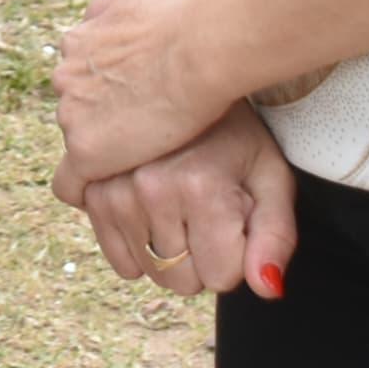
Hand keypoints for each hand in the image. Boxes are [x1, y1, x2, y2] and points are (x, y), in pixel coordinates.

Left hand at [52, 0, 232, 203]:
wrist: (198, 50)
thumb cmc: (185, 20)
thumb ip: (112, 7)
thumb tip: (99, 13)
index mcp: (78, 44)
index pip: (79, 80)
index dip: (104, 98)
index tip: (129, 110)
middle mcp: (66, 77)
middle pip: (77, 112)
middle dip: (104, 123)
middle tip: (145, 138)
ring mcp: (72, 116)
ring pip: (80, 144)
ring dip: (106, 153)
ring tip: (142, 166)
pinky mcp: (86, 152)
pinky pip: (71, 184)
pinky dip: (87, 192)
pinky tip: (112, 202)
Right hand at [77, 99, 297, 302]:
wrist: (180, 79)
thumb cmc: (234, 132)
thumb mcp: (270, 176)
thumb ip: (276, 235)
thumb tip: (267, 288)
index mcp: (199, 188)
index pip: (221, 278)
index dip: (235, 253)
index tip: (233, 213)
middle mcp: (150, 189)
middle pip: (182, 280)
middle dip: (201, 256)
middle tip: (205, 207)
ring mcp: (115, 188)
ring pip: (150, 272)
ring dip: (168, 249)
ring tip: (178, 200)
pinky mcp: (93, 190)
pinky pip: (118, 259)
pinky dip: (137, 247)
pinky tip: (152, 210)